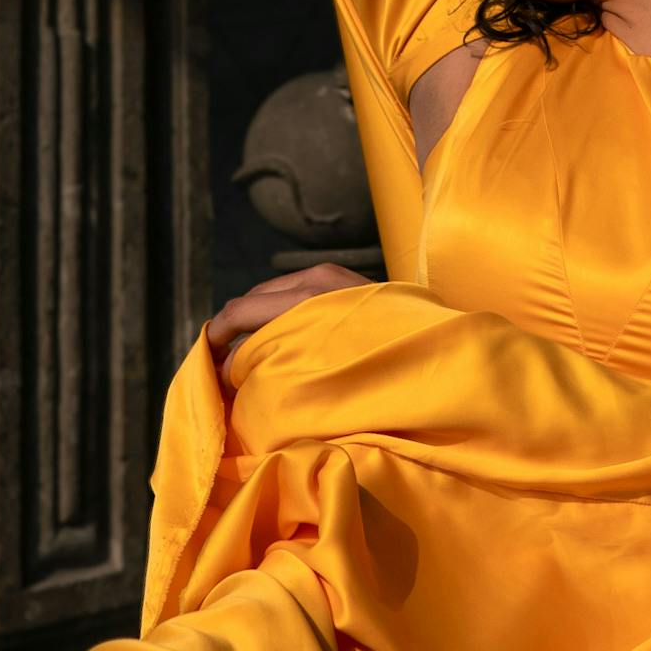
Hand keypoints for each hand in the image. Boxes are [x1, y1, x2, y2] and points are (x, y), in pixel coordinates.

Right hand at [205, 261, 374, 383]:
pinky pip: (300, 294)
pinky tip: (284, 342)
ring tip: (251, 357)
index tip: (207, 364)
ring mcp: (337, 277)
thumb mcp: (317, 373)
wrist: (442, 353)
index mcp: (309, 299)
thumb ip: (271, 365)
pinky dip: (282, 315)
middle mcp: (320, 279)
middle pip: (255, 297)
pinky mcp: (350, 282)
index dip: (218, 337)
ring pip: (276, 293)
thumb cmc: (383, 371)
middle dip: (234, 328)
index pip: (243, 309)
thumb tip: (234, 371)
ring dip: (258, 322)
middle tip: (222, 364)